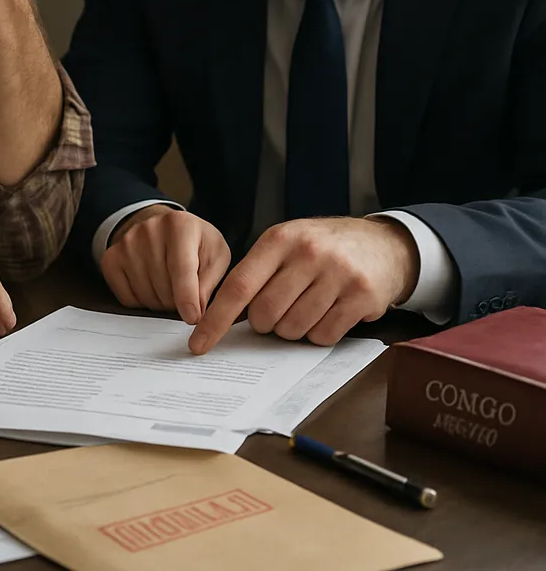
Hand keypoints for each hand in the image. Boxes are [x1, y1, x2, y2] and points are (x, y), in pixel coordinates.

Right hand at [100, 206, 231, 323]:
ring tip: (169, 286)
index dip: (187, 298)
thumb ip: (210, 281)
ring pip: (146, 296)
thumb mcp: (215, 255)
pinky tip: (151, 286)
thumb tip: (197, 312)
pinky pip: (126, 298)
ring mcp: (126, 243)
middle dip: (178, 302)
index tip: (192, 318)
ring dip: (161, 302)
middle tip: (184, 292)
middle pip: (164, 288)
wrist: (162, 229)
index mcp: (180, 225)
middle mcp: (149, 230)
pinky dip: (141, 302)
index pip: (182, 269)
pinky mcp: (111, 258)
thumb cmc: (194, 244)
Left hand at [188, 216, 419, 352]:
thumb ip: (257, 272)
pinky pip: (323, 336)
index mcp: (280, 240)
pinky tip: (330, 311)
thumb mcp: (287, 243)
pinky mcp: (362, 297)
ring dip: (294, 328)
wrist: (383, 244)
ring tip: (309, 305)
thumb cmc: (323, 247)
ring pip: (293, 329)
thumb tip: (220, 315)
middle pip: (266, 314)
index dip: (216, 319)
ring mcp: (337, 275)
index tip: (198, 343)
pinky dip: (320, 332)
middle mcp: (308, 254)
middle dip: (266, 322)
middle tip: (280, 308)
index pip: (239, 285)